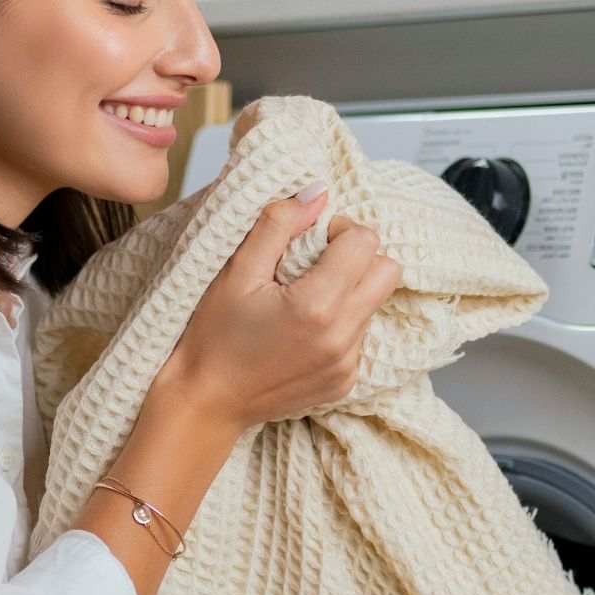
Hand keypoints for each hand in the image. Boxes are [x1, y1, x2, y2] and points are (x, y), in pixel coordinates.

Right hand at [158, 182, 401, 430]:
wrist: (206, 400)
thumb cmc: (213, 335)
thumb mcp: (236, 271)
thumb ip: (278, 225)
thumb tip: (316, 193)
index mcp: (317, 306)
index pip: (365, 242)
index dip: (341, 230)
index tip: (313, 239)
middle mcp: (342, 338)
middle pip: (388, 271)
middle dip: (358, 257)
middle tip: (317, 263)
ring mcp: (348, 364)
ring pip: (375, 303)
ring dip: (349, 290)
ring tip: (304, 299)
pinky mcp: (347, 382)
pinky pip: (361, 336)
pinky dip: (341, 323)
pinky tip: (303, 330)